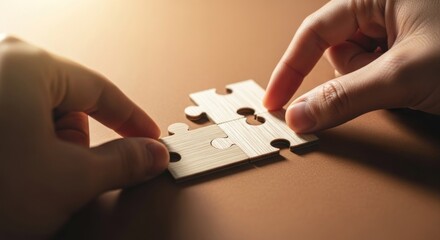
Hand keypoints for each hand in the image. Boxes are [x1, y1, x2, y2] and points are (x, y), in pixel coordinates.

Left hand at [0, 35, 168, 237]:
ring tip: (23, 180)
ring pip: (35, 113)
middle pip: (67, 102)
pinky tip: (3, 172)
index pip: (102, 90)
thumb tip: (152, 153)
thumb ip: (122, 162)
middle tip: (67, 176)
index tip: (149, 137)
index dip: (132, 119)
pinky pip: (8, 117)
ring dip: (43, 149)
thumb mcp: (67, 180)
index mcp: (30, 64)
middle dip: (76, 143)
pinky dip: (17, 146)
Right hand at [263, 0, 439, 132]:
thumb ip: (345, 96)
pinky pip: (376, 73)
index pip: (314, 33)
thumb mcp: (401, 74)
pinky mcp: (405, 49)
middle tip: (386, 81)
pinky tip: (418, 81)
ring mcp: (395, 28)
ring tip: (411, 78)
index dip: (290, 69)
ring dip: (375, 82)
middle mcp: (381, 8)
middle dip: (356, 75)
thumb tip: (300, 114)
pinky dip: (388, 85)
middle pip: (337, 53)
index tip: (275, 100)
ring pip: (356, 67)